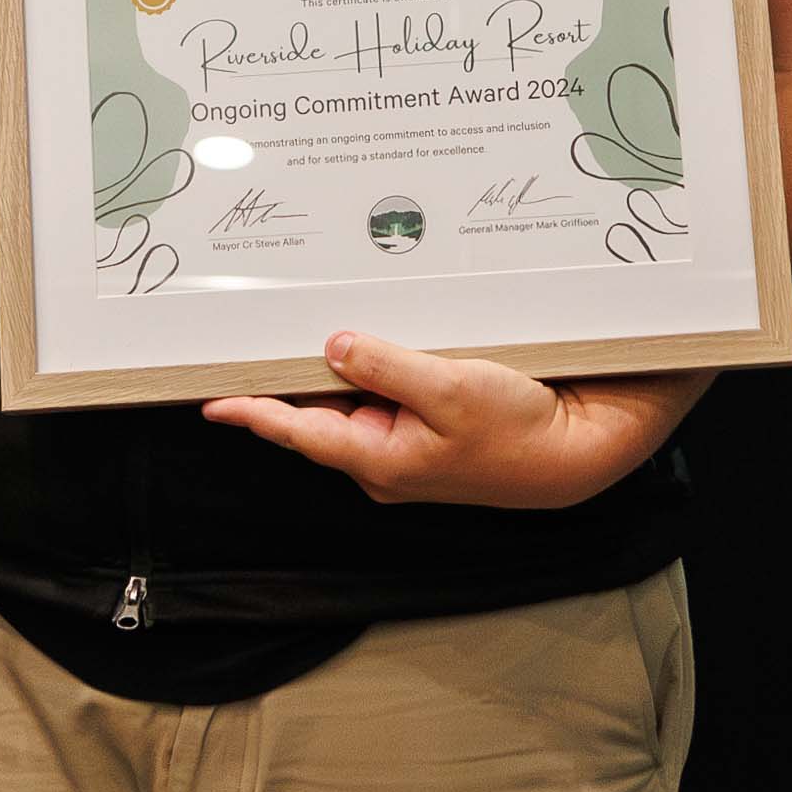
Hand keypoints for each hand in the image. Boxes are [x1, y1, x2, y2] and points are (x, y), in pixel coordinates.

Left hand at [202, 334, 704, 508]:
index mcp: (381, 460)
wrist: (578, 450)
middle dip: (293, 379)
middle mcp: (387, 458)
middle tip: (257, 342)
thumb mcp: (448, 390)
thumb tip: (333, 346)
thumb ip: (387, 366)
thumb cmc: (519, 433)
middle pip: (322, 413)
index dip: (253, 413)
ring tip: (314, 331)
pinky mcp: (434, 427)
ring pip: (356, 400)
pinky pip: (389, 393)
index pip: (299, 432)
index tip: (212, 402)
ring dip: (338, 368)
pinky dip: (376, 366)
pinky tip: (376, 339)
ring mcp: (410, 445)